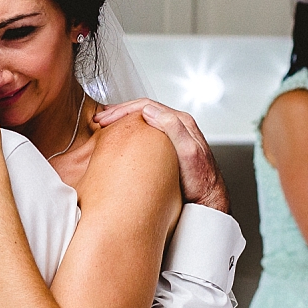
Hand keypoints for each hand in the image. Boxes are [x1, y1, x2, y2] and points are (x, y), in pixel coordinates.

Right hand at [94, 98, 229, 211]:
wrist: (208, 201)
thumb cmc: (201, 182)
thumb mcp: (189, 153)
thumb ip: (173, 128)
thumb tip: (149, 111)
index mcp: (181, 122)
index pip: (146, 106)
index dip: (122, 110)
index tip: (105, 119)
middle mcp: (177, 126)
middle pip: (143, 111)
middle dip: (118, 113)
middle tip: (99, 120)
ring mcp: (171, 137)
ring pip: (143, 122)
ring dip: (123, 122)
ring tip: (105, 127)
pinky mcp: (167, 150)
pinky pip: (145, 135)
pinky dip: (129, 134)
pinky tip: (121, 141)